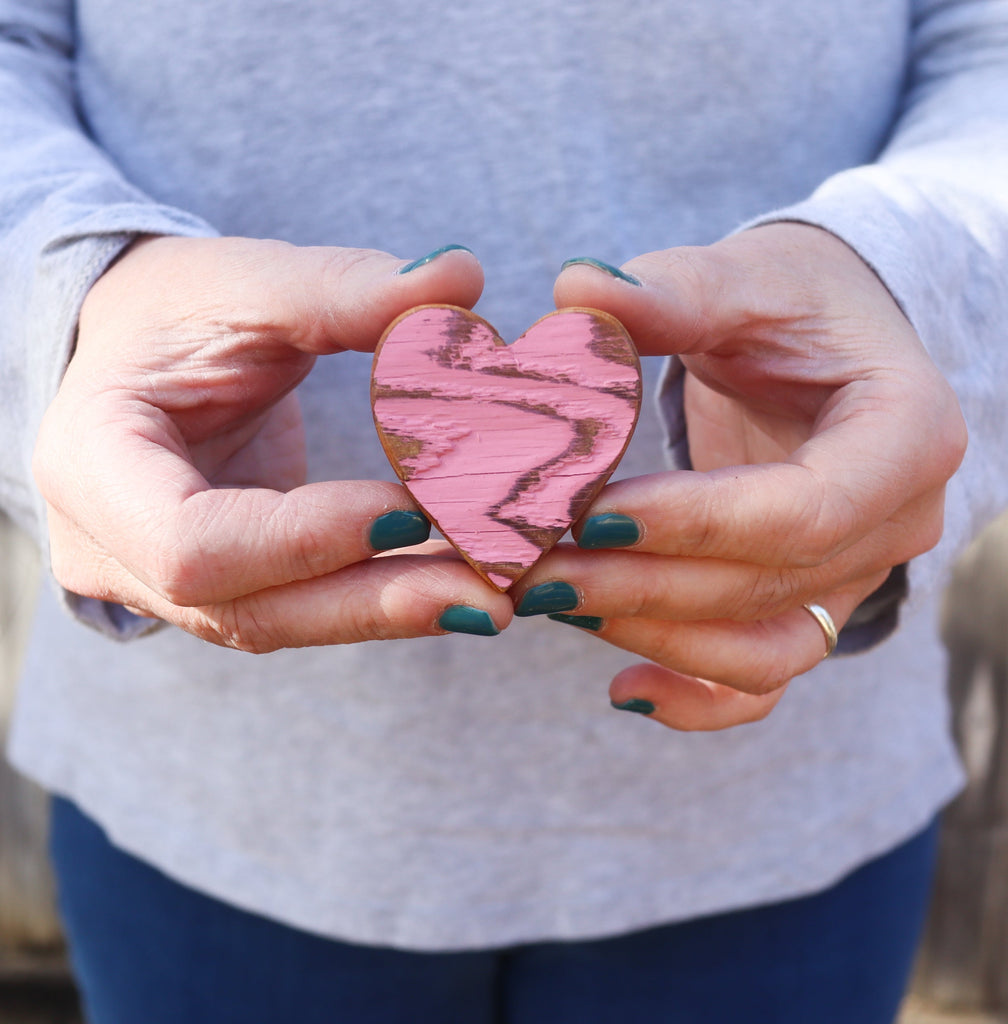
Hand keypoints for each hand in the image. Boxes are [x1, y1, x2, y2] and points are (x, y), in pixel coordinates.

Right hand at [34, 236, 512, 649]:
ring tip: (500, 598)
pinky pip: (308, 607)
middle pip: (250, 611)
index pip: (190, 544)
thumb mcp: (241, 282)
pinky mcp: (227, 589)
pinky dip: (388, 596)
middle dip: (376, 604)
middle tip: (494, 596)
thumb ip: (341, 286)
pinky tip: (467, 586)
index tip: (414, 512)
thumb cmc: (173, 311)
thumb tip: (460, 278)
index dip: (305, 538)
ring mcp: (167, 588)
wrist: (137, 357)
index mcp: (92, 470)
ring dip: (397, 612)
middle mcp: (116, 554)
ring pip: (288, 624)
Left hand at [514, 224, 965, 729]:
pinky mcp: (808, 602)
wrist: (822, 346)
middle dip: (642, 584)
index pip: (806, 508)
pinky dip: (699, 697)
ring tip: (551, 600)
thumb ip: (673, 290)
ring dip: (651, 634)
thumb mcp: (746, 278)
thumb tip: (579, 288)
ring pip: (761, 645)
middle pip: (767, 584)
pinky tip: (623, 690)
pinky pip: (764, 677)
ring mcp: (855, 575)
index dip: (695, 523)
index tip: (589, 513)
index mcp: (906, 435)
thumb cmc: (793, 302)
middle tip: (532, 569)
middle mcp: (895, 523)